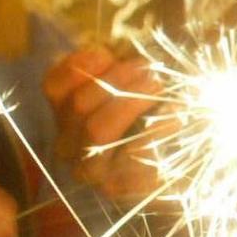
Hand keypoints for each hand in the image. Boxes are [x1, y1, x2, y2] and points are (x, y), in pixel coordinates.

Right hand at [43, 47, 163, 204]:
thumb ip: (119, 68)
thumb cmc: (155, 120)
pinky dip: (155, 129)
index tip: (108, 53)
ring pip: (97, 128)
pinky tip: (176, 116)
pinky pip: (131, 153)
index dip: (78, 65)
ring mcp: (92, 171)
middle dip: (117, 79)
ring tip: (160, 86)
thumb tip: (116, 49)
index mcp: (66, 117)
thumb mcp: (133, 87)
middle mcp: (70, 146)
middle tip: (149, 68)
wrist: (183, 174)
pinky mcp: (120, 187)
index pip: (54, 86)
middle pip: (79, 104)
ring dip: (131, 100)